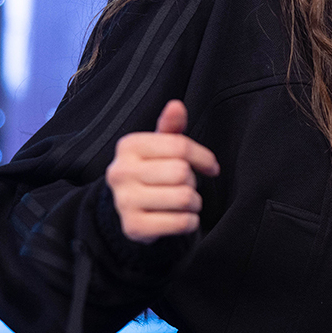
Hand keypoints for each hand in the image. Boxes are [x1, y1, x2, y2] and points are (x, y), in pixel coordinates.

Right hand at [106, 100, 219, 243]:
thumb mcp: (159, 146)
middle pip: (181, 173)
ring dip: (194, 203)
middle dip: (193, 181)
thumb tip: (176, 105)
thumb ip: (171, 126)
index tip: (210, 166)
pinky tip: (182, 218)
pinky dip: (189, 222)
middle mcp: (121, 172)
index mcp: (129, 146)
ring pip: (183, 198)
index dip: (203, 157)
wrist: (129, 207)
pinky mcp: (133, 227)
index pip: (180, 146)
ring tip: (185, 201)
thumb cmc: (151, 171)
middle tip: (185, 185)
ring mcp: (124, 201)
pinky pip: (179, 223)